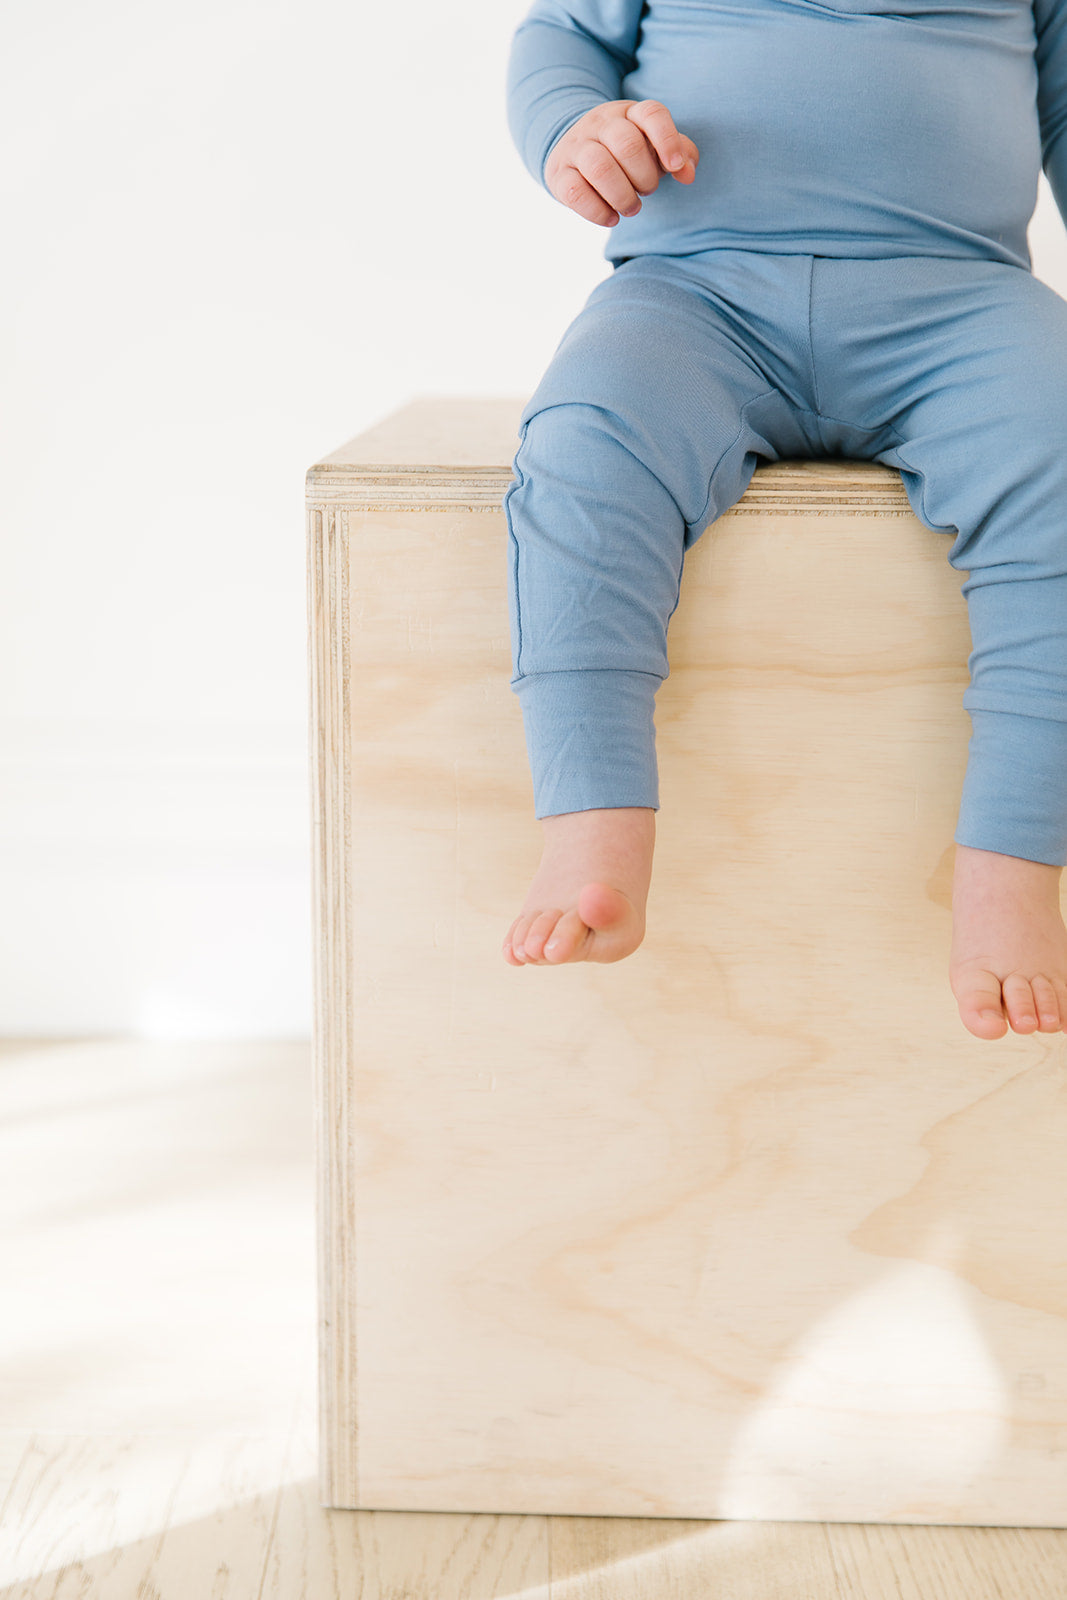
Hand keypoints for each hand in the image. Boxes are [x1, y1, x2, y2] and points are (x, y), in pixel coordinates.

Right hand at [544, 98, 699, 227]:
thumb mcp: (654, 147)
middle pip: (627, 144)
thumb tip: (688, 175)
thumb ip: (680, 155)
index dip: (668, 140)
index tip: (675, 168)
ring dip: (622, 196)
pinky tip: (610, 218)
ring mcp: (576, 146)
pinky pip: (575, 192)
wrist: (574, 154)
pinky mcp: (559, 173)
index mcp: (629, 112)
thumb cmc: (625, 155)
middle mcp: (601, 123)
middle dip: (645, 177)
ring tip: (631, 208)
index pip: (652, 114)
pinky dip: (598, 211)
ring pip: (599, 168)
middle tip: (646, 191)